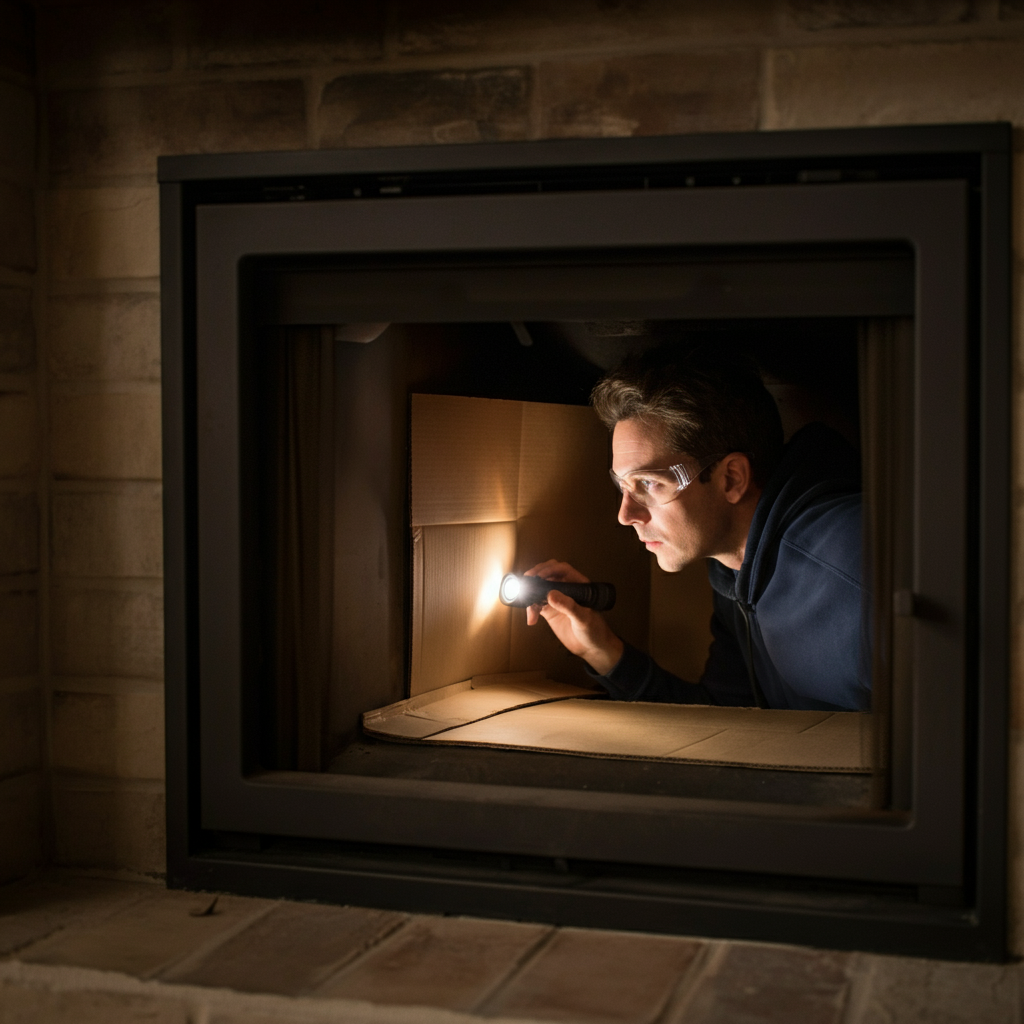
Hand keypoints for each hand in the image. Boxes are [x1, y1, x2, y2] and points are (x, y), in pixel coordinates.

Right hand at [523, 560, 623, 675]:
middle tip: (527, 581)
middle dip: (536, 576)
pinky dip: (531, 609)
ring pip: (540, 588)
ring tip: (527, 604)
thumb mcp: (583, 618)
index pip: (562, 569)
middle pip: (548, 574)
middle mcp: (567, 589)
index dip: (550, 569)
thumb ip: (569, 606)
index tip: (539, 575)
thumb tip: (550, 594)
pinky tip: (531, 619)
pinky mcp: (550, 611)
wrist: (592, 648)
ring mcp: (557, 600)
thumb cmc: (595, 630)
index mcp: (578, 585)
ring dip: (531, 594)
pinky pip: (536, 604)